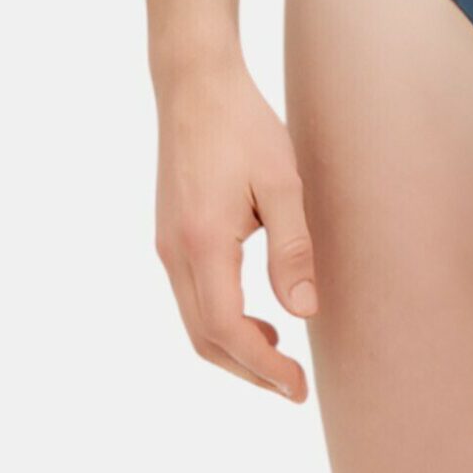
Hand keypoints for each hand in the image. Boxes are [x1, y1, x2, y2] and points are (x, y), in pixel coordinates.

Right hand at [154, 52, 318, 402]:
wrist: (194, 84)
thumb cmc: (243, 124)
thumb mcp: (282, 181)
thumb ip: (292, 247)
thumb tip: (304, 312)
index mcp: (203, 243)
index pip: (228, 331)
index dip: (263, 369)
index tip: (298, 388)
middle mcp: (175, 253)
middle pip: (205, 339)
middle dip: (249, 371)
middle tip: (293, 386)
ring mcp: (167, 246)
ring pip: (195, 322)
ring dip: (234, 349)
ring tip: (280, 355)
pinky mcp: (170, 236)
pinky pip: (191, 298)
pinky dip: (220, 321)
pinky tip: (256, 315)